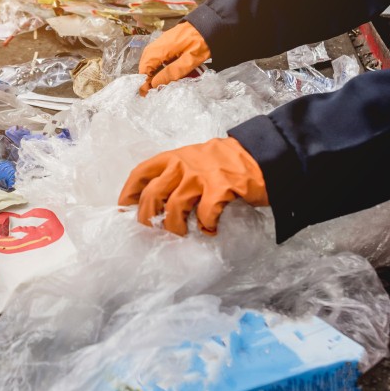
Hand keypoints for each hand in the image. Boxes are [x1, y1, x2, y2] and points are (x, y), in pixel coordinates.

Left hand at [118, 137, 268, 235]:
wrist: (263, 156)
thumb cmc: (228, 162)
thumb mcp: (196, 159)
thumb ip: (177, 173)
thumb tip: (156, 200)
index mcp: (175, 157)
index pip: (141, 173)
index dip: (129, 193)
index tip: (126, 208)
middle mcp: (184, 164)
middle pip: (152, 195)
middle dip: (148, 218)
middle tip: (155, 231)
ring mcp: (202, 175)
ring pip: (174, 209)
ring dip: (176, 227)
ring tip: (185, 234)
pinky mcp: (221, 188)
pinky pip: (204, 214)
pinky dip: (206, 226)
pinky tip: (211, 229)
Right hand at [139, 22, 210, 95]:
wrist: (210, 23)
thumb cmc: (202, 42)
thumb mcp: (190, 60)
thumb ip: (172, 72)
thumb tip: (155, 84)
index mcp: (160, 49)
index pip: (144, 68)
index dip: (143, 81)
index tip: (147, 93)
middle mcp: (156, 44)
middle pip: (144, 64)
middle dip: (146, 78)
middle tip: (152, 91)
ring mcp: (160, 42)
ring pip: (149, 60)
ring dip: (151, 72)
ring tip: (157, 84)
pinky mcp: (166, 42)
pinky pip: (155, 56)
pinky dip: (156, 66)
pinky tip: (163, 72)